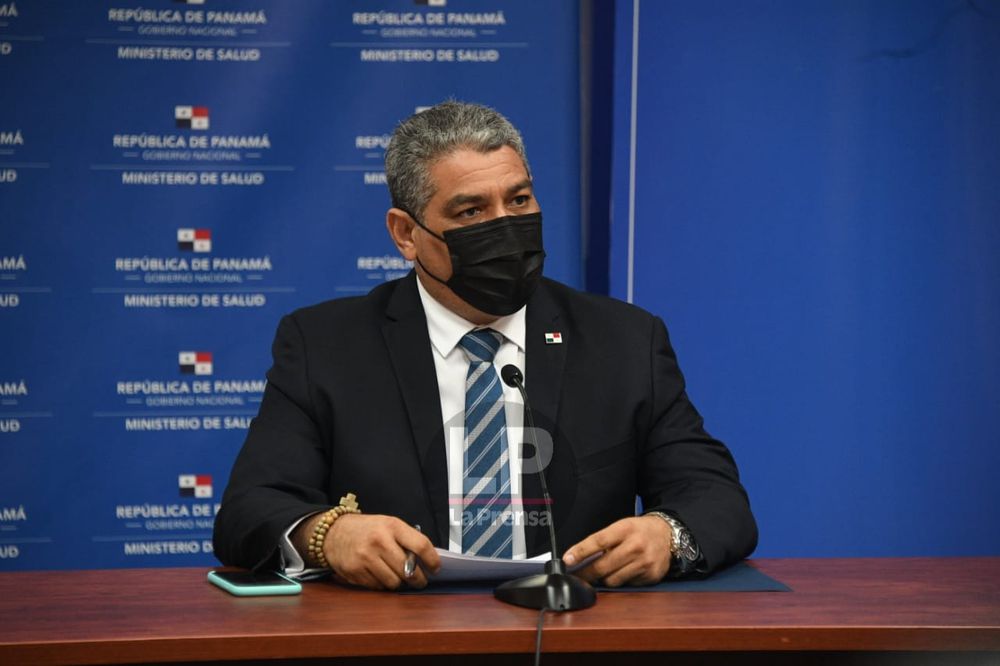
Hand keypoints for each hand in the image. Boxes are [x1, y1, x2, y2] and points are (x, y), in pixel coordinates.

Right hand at [316, 514, 439, 589]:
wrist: (334, 533)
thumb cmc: (367, 529)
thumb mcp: (388, 524)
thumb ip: (407, 539)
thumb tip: (426, 560)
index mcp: (391, 526)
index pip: (421, 545)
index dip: (432, 560)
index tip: (435, 568)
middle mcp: (379, 541)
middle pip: (408, 570)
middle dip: (418, 579)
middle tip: (420, 581)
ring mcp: (365, 558)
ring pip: (393, 582)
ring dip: (399, 583)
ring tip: (398, 577)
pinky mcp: (355, 572)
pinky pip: (378, 587)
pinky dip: (383, 585)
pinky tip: (380, 575)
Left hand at [562, 515, 671, 586]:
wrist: (667, 535)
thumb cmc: (639, 531)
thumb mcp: (621, 527)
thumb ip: (603, 541)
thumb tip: (579, 558)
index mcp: (625, 529)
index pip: (598, 541)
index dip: (580, 552)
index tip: (567, 560)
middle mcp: (636, 546)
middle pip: (603, 566)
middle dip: (586, 573)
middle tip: (577, 575)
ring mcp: (644, 563)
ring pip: (613, 580)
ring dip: (604, 578)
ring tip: (606, 571)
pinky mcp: (651, 576)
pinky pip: (627, 585)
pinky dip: (621, 580)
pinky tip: (625, 571)